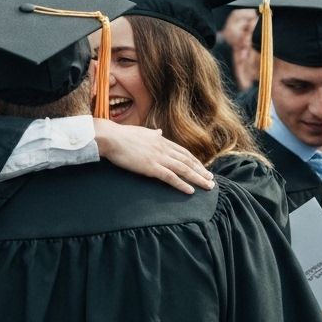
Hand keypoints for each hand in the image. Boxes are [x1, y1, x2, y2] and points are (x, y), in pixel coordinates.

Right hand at [94, 120, 213, 193]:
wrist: (110, 138)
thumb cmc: (122, 135)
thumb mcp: (141, 131)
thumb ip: (153, 133)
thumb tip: (159, 131)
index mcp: (161, 140)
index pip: (183, 152)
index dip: (195, 161)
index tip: (203, 167)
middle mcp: (163, 148)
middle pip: (187, 161)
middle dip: (201, 171)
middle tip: (211, 180)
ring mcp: (158, 157)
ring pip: (183, 169)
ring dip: (197, 178)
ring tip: (208, 186)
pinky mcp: (151, 167)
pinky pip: (170, 177)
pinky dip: (182, 184)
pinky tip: (190, 191)